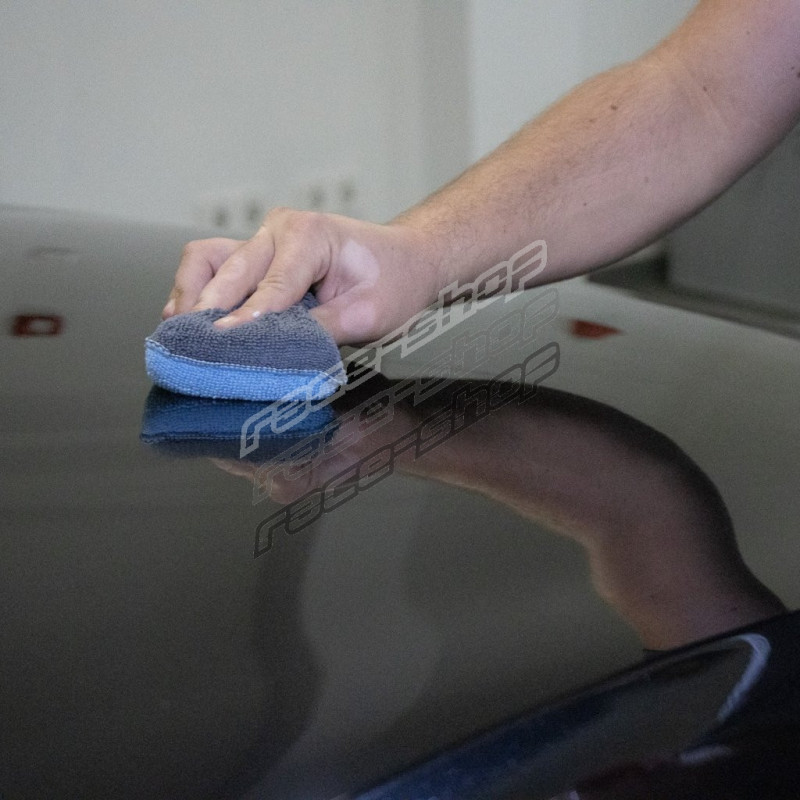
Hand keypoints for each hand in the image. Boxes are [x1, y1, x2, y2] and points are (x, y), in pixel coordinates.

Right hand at [162, 208, 441, 344]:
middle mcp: (279, 230)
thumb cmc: (393, 280)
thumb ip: (320, 331)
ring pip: (207, 259)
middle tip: (189, 347)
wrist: (406, 259)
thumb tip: (275, 352)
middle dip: (206, 310)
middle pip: (228, 271)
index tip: (221, 343)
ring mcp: (263, 238)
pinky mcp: (257, 254)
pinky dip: (196, 289)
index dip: (244, 321)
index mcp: (310, 235)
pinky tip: (187, 317)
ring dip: (190, 293)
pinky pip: (213, 265)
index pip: (270, 287)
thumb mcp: (368, 314)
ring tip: (179, 331)